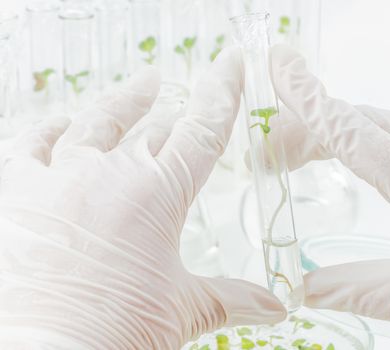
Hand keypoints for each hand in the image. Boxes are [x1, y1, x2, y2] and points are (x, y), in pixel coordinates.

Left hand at [0, 48, 284, 348]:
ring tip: (139, 88)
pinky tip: (59, 123)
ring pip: (96, 124)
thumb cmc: (115, 332)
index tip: (231, 63)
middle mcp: (111, 173)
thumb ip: (234, 299)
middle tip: (182, 107)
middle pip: (154, 129)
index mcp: (158, 193)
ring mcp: (60, 178)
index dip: (222, 92)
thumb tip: (277, 307)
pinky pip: (31, 145)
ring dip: (122, 105)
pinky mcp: (17, 193)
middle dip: (173, 117)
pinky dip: (47, 131)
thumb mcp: (184, 310)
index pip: (203, 128)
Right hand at [269, 44, 389, 349]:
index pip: (350, 128)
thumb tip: (301, 288)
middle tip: (266, 150)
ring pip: (375, 129)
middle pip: (357, 121)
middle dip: (306, 123)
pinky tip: (343, 161)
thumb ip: (355, 288)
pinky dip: (355, 144)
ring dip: (330, 133)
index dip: (307, 99)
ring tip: (292, 156)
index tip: (278, 67)